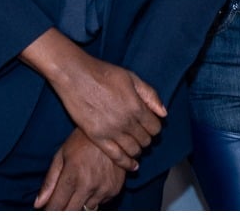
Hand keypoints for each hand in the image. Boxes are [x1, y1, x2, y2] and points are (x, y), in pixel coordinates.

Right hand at [20, 30, 165, 170]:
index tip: (150, 125)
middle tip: (141, 135)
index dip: (154, 127)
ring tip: (135, 145)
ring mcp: (112, 131)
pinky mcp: (97, 137)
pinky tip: (132, 166)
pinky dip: (126, 163)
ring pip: (133, 150)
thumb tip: (163, 113)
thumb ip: (150, 95)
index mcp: (137, 106)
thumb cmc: (103, 73)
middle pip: (146, 140)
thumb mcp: (131, 77)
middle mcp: (126, 122)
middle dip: (146, 138)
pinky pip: (116, 156)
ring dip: (137, 150)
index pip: (155, 127)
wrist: (75, 76)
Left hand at [34, 129, 124, 210]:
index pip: (56, 206)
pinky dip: (93, 199)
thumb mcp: (61, 155)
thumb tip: (38, 204)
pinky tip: (92, 185)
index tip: (48, 209)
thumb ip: (49, 182)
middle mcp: (88, 185)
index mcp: (72, 176)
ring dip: (79, 204)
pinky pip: (100, 203)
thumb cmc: (82, 141)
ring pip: (86, 210)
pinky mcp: (114, 190)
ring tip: (78, 189)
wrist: (111, 131)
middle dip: (63, 210)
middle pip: (71, 212)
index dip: (50, 210)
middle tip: (61, 201)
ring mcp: (103, 189)